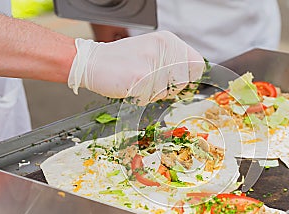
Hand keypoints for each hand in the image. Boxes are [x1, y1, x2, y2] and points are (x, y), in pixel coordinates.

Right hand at [68, 31, 204, 104]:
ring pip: (167, 93)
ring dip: (153, 94)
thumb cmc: (121, 61)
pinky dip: (140, 98)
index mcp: (167, 40)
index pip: (197, 64)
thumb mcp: (152, 53)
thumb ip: (172, 64)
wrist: (91, 62)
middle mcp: (163, 49)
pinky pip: (150, 98)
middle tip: (151, 83)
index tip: (179, 83)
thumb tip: (191, 81)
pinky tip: (130, 86)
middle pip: (184, 82)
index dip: (190, 78)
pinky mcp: (141, 78)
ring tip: (138, 82)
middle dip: (169, 89)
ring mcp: (152, 63)